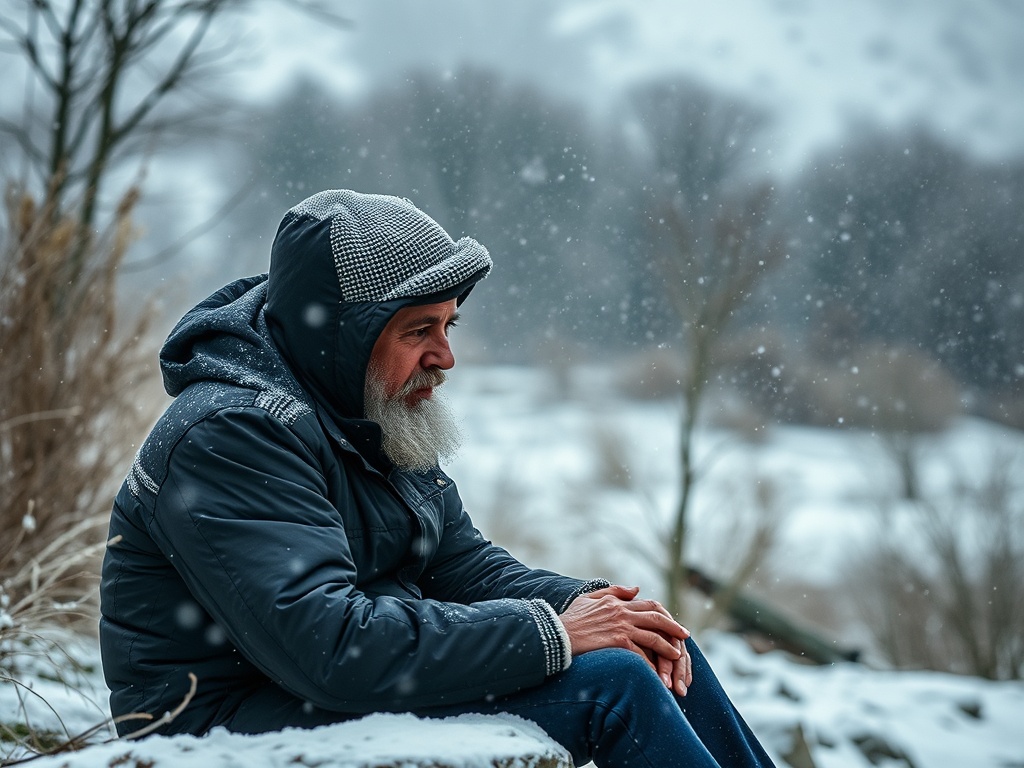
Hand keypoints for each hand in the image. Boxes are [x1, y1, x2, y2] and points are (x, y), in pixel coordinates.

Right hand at [559, 585, 691, 693]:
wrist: (556, 634)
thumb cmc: (569, 619)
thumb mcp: (590, 598)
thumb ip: (614, 591)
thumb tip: (636, 588)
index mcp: (617, 602)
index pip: (648, 604)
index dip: (663, 613)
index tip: (673, 621)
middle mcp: (622, 612)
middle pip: (656, 618)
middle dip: (673, 628)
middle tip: (686, 637)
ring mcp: (621, 627)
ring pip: (653, 636)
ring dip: (668, 647)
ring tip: (678, 656)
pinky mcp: (617, 642)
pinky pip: (641, 653)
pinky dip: (652, 663)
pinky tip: (658, 672)